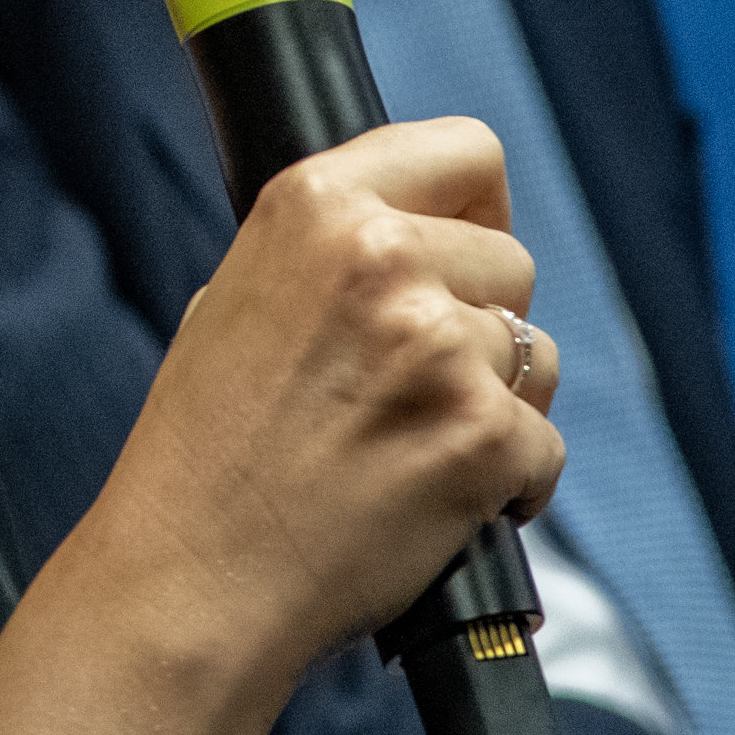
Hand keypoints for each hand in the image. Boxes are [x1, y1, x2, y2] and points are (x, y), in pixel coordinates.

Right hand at [0, 117, 561, 734]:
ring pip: (535, 355)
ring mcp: (441, 348)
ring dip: (494, 404)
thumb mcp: (237, 298)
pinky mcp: (483, 436)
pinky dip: (508, 484)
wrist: (191, 583)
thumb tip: (424, 235)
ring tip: (409, 450)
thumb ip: (334, 252)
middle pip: (512, 262)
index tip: (464, 251)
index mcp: (318, 206)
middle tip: (412, 387)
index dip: (476, 209)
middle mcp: (384, 259)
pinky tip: (435, 504)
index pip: (467, 151)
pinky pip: (543, 445)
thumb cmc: (206, 454)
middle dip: (481, 322)